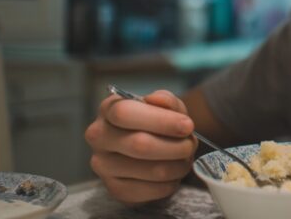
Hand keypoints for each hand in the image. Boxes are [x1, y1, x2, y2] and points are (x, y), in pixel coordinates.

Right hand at [84, 90, 197, 204]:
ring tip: (185, 158)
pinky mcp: (115, 189)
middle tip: (191, 145)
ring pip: (150, 170)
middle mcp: (99, 137)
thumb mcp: (164, 105)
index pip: (125, 114)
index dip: (161, 121)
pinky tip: (174, 173)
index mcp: (108, 109)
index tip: (187, 126)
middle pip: (140, 145)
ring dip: (177, 166)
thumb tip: (156, 99)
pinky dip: (171, 183)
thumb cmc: (156, 121)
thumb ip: (165, 100)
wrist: (149, 145)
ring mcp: (103, 166)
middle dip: (175, 146)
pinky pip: (150, 191)